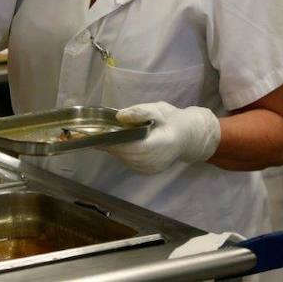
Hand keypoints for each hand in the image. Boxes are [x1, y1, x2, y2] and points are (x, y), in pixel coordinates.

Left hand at [106, 102, 220, 174]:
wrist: (188, 137)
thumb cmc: (172, 120)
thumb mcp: (158, 110)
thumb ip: (139, 112)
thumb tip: (119, 116)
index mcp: (160, 145)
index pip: (130, 146)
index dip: (112, 140)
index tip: (96, 132)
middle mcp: (154, 161)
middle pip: (124, 153)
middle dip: (109, 143)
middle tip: (93, 131)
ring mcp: (150, 169)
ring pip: (124, 159)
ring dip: (113, 147)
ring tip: (102, 135)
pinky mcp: (146, 171)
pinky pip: (128, 161)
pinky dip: (121, 152)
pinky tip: (116, 142)